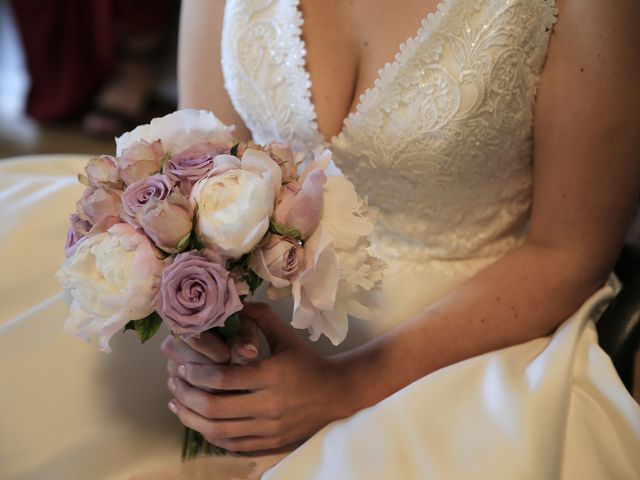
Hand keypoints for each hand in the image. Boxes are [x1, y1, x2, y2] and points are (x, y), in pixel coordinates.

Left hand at [163, 302, 351, 451]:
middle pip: (215, 408)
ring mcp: (269, 429)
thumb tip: (236, 302)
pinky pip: (231, 444)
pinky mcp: (270, 443)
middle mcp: (269, 405)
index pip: (223, 379)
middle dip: (186, 396)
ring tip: (176, 403)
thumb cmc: (308, 362)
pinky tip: (198, 421)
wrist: (336, 394)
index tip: (182, 366)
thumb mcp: (286, 336)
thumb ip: (261, 318)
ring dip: (191, 418)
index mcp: (271, 376)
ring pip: (218, 431)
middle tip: (173, 384)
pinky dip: (209, 434)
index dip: (196, 374)